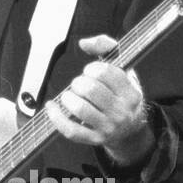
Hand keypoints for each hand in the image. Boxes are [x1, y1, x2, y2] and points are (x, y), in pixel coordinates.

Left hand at [45, 34, 155, 165]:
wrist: (130, 132)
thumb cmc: (122, 97)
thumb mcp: (124, 71)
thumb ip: (106, 48)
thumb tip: (84, 43)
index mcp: (130, 93)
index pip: (105, 73)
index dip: (91, 68)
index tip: (90, 72)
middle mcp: (121, 111)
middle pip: (91, 90)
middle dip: (78, 83)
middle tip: (79, 85)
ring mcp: (108, 127)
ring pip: (80, 109)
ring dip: (68, 98)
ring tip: (70, 95)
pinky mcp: (94, 139)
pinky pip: (71, 130)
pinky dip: (56, 118)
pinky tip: (52, 107)